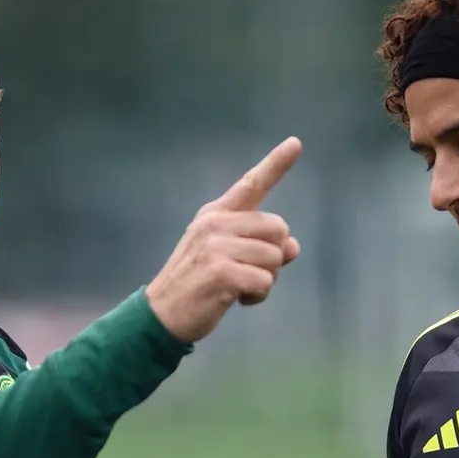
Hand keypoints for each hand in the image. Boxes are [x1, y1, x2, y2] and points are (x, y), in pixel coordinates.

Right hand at [145, 136, 302, 342]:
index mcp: (215, 214)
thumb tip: (294, 247)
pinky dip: (258, 296)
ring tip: (240, 288)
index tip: (296, 143)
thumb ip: (260, 246)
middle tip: (249, 273)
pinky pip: (265, 281)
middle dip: (274, 256)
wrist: (162, 314)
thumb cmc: (197, 284)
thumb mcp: (226, 257)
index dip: (276, 164)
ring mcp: (217, 246)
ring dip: (266, 280)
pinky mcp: (221, 272)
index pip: (251, 184)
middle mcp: (216, 223)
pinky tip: (238, 300)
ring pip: (275, 258)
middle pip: (278, 229)